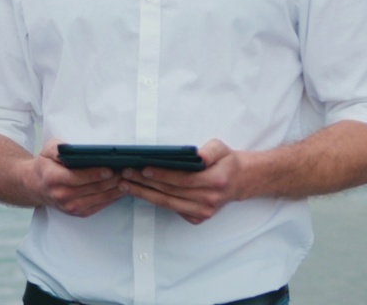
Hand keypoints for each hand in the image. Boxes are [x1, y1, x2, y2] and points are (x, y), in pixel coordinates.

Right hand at [32, 140, 123, 216]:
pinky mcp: (78, 213)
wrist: (37, 186)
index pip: (77, 177)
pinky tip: (122, 188)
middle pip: (93, 188)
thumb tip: (75, 149)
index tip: (110, 169)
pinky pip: (100, 205)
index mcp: (53, 178)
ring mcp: (70, 207)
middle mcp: (62, 195)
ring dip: (116, 189)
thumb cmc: (45, 164)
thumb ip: (59, 148)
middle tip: (127, 171)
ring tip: (129, 178)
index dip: (95, 174)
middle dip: (112, 180)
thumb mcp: (47, 150)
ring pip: (100, 198)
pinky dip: (113, 197)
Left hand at [119, 139, 241, 224]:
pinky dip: (155, 201)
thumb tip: (198, 155)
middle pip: (170, 193)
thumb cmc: (226, 162)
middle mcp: (209, 201)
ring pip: (168, 204)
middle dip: (145, 184)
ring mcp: (203, 212)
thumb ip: (209, 151)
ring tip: (126, 185)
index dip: (162, 175)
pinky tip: (140, 192)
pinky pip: (172, 210)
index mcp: (215, 182)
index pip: (182, 179)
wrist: (241, 181)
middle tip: (125, 175)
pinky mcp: (198, 218)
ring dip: (144, 194)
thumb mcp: (221, 149)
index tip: (143, 169)